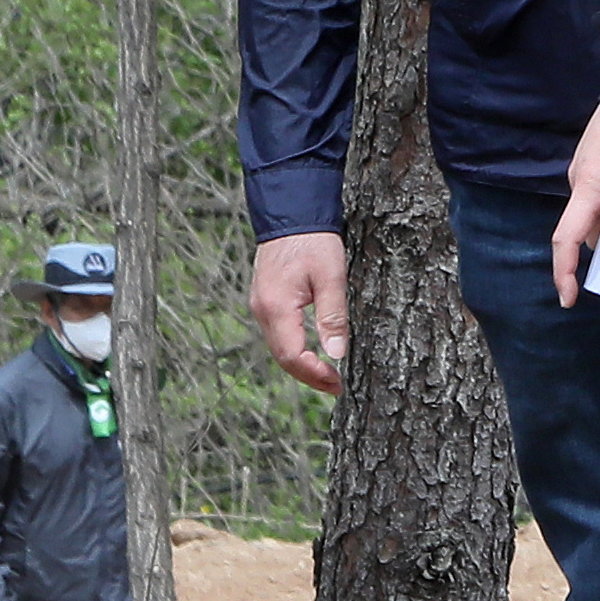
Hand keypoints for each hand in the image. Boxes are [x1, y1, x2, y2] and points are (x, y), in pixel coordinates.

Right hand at [248, 232, 348, 397]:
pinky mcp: (266, 301)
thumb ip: (333, 317)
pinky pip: (279, 334)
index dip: (315, 375)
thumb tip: (336, 354)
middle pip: (283, 357)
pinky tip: (313, 352)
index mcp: (276, 309)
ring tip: (328, 375)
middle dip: (310, 375)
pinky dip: (295, 348)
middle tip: (336, 386)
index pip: (293, 356)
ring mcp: (261, 307)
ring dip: (302, 365)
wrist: (291, 214)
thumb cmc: (314, 242)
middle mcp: (262, 312)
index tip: (339, 383)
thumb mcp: (331, 277)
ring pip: (280, 347)